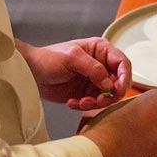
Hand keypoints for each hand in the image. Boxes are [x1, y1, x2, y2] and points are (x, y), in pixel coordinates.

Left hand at [16, 38, 130, 110]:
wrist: (31, 73)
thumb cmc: (48, 58)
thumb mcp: (72, 58)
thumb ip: (93, 68)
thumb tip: (109, 83)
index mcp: (100, 50)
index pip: (122, 63)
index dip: (125, 77)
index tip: (118, 89)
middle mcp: (101, 65)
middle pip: (118, 83)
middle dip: (109, 95)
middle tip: (98, 100)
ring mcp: (94, 80)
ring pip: (107, 96)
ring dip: (96, 103)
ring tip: (81, 102)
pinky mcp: (86, 93)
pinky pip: (94, 103)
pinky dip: (85, 106)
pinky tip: (72, 102)